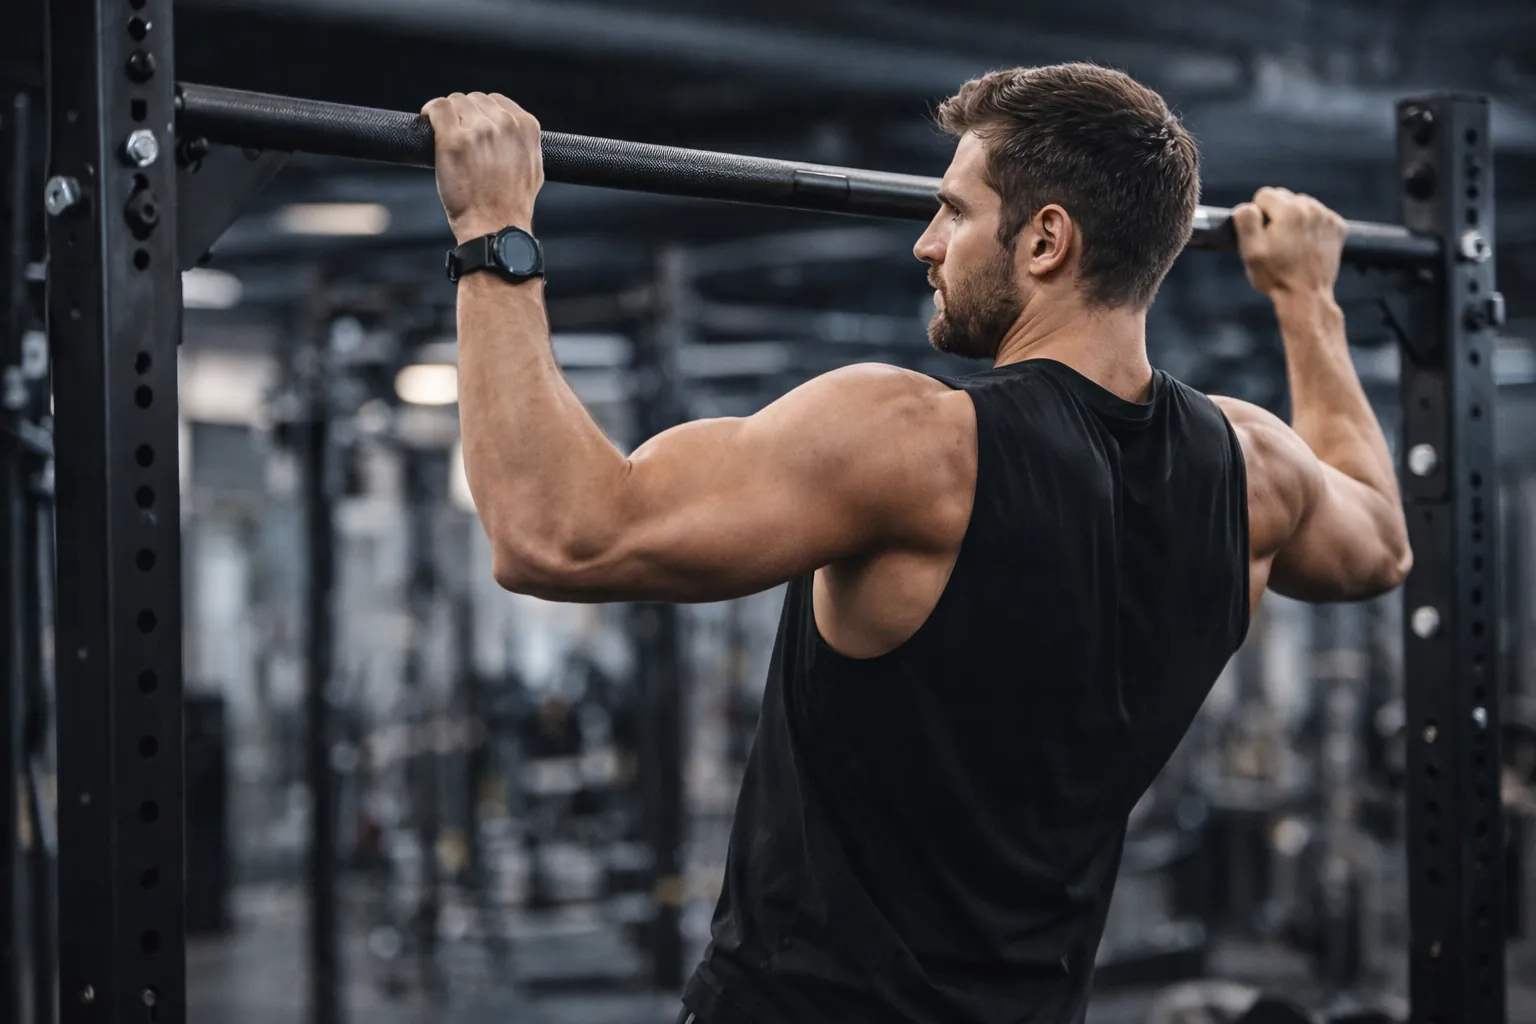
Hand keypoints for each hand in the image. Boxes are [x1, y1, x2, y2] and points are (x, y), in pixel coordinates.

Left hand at [421, 92, 543, 243]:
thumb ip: (523, 143)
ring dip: (448, 116)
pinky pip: (437, 108)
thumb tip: (509, 130)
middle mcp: (504, 123)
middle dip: (464, 115)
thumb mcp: (533, 167)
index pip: (496, 101)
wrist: (496, 227)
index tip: (473, 126)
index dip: (482, 114)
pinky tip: (428, 121)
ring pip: (455, 102)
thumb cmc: (513, 205)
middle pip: (474, 100)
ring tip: (446, 137)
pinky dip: (430, 112)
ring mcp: (478, 130)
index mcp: (526, 127)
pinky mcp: (453, 139)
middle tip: (459, 137)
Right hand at [1231, 187, 1346, 299]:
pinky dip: (1311, 226)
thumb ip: (1246, 221)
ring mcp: (1327, 217)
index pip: (1264, 194)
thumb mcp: (1250, 251)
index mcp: (1289, 210)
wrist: (1307, 296)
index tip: (1262, 235)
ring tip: (1292, 244)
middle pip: (1285, 197)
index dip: (1258, 215)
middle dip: (1277, 214)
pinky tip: (1306, 244)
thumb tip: (1248, 206)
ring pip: (1302, 205)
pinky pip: (1318, 215)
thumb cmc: (1275, 275)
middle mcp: (1311, 208)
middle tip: (1277, 241)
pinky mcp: (1338, 227)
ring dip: (1294, 219)